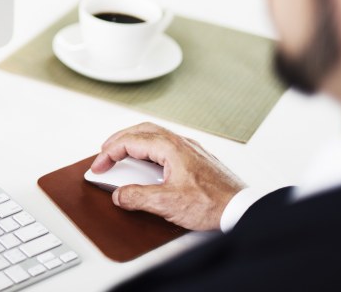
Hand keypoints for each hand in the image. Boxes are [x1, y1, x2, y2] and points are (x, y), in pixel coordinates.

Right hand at [90, 122, 245, 230]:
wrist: (242, 209)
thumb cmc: (213, 203)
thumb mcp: (167, 203)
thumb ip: (138, 197)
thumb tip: (120, 195)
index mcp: (170, 147)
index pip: (129, 142)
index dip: (108, 153)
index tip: (98, 167)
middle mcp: (180, 143)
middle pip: (140, 130)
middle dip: (118, 140)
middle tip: (104, 154)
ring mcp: (189, 149)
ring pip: (154, 135)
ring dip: (133, 142)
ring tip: (121, 154)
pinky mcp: (196, 159)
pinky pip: (165, 144)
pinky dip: (148, 149)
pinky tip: (148, 162)